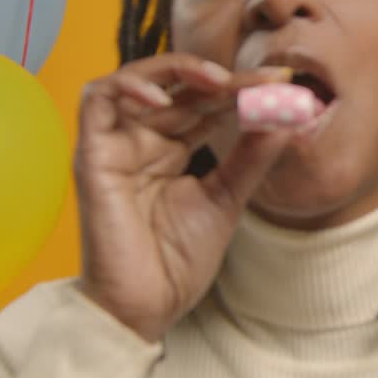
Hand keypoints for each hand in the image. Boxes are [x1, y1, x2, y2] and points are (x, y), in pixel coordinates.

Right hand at [73, 52, 292, 342]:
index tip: (283, 85)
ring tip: (220, 81)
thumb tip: (286, 116)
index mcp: (172, 148)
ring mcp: (116, 145)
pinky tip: (164, 100)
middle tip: (268, 79)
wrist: (146, 307)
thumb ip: (251, 157)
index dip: (243, 89)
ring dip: (178, 70)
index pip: (207, 103)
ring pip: (137, 80)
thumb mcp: (227, 198)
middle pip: (182, 89)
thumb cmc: (178, 261)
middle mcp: (142, 140)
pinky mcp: (91, 155)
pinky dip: (128, 87)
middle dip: (228, 79)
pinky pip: (96, 100)